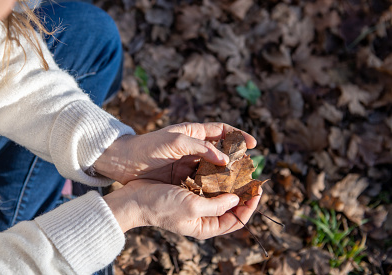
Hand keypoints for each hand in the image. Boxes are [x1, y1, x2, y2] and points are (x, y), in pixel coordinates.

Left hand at [94, 122, 255, 183]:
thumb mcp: (176, 143)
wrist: (124, 162)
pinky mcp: (181, 177)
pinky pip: (202, 181)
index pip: (222, 131)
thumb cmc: (149, 147)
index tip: (253, 145)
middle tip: (250, 170)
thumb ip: (201, 148)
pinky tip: (220, 194)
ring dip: (226, 176)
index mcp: (193, 133)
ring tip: (240, 185)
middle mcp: (193, 147)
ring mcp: (187, 163)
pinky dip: (212, 186)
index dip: (238, 136)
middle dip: (236, 160)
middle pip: (221, 152)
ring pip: (213, 169)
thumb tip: (225, 160)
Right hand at [104, 179, 261, 237]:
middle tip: (251, 176)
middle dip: (242, 192)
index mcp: (206, 227)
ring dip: (229, 182)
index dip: (250, 206)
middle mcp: (203, 217)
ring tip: (239, 169)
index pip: (237, 220)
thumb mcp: (192, 207)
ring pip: (220, 194)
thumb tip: (236, 200)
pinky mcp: (188, 192)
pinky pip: (207, 185)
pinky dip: (215, 177)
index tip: (257, 189)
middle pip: (231, 207)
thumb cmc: (161, 206)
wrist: (135, 199)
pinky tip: (219, 165)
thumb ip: (217, 205)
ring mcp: (195, 204)